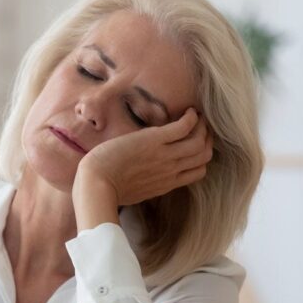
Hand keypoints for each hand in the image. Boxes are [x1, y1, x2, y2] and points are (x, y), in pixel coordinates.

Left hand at [76, 107, 212, 206]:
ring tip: (197, 116)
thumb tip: (146, 175)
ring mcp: (165, 156)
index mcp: (166, 184)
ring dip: (202, 126)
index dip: (201, 157)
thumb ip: (148, 182)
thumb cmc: (106, 187)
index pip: (198, 172)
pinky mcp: (154, 141)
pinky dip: (191, 118)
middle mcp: (171, 170)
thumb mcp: (135, 190)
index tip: (196, 144)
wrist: (96, 183)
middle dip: (207, 139)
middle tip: (201, 126)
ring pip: (199, 142)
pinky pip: (184, 127)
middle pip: (204, 155)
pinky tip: (188, 111)